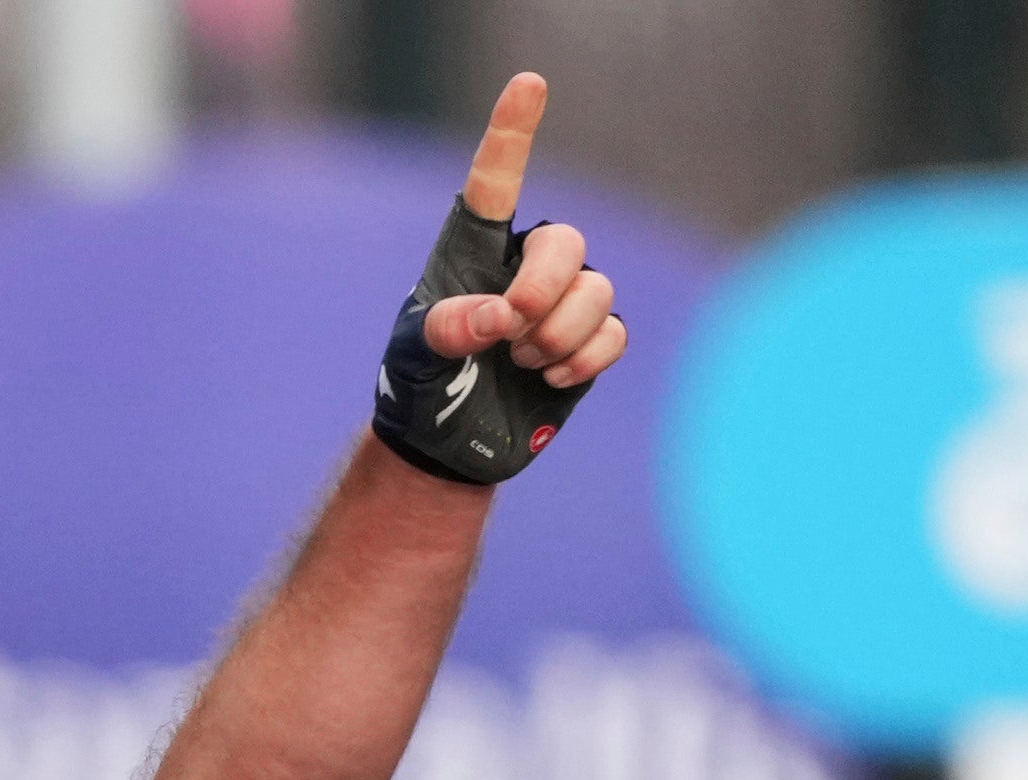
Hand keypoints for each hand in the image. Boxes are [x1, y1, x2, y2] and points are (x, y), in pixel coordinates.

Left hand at [371, 76, 626, 487]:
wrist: (446, 446)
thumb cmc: (420, 388)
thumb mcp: (415, 357)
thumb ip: (448, 328)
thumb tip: (500, 317)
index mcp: (473, 251)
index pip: (496, 182)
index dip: (514, 132)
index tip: (529, 84)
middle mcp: (524, 265)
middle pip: (566, 242)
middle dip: (545, 288)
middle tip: (512, 329)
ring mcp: (561, 303)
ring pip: (595, 290)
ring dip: (559, 334)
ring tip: (520, 363)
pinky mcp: (586, 342)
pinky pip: (612, 332)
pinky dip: (584, 358)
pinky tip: (550, 378)